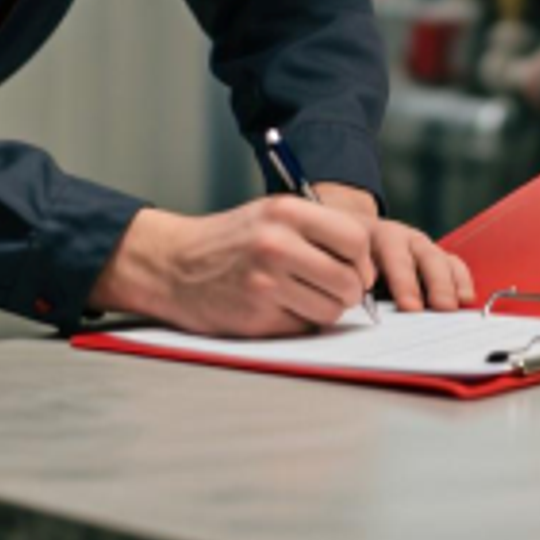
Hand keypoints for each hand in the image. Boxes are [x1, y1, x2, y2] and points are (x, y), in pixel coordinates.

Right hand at [88, 196, 372, 336]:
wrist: (173, 264)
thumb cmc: (230, 240)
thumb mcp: (271, 214)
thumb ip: (318, 231)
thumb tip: (367, 267)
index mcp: (286, 212)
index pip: (356, 240)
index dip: (363, 261)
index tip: (356, 269)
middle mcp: (277, 244)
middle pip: (349, 282)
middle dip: (348, 292)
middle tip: (333, 290)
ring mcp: (265, 282)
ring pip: (331, 311)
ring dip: (324, 310)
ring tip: (301, 297)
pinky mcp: (256, 316)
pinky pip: (303, 328)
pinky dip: (298, 322)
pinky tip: (277, 307)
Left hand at [314, 182, 475, 314]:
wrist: (346, 233)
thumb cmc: (339, 257)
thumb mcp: (334, 263)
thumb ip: (344, 282)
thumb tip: (351, 306)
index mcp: (371, 235)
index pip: (391, 257)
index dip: (402, 282)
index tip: (409, 306)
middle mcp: (400, 237)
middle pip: (421, 256)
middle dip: (433, 283)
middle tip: (441, 308)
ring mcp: (419, 245)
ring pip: (439, 259)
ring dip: (449, 284)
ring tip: (456, 306)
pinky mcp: (434, 256)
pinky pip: (452, 264)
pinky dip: (461, 281)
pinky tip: (466, 298)